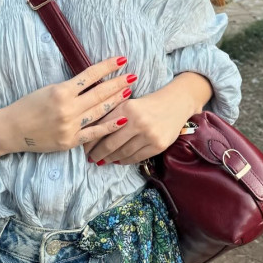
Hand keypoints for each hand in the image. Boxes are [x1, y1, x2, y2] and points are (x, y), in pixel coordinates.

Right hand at [4, 56, 134, 154]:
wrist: (12, 130)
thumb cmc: (28, 106)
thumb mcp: (48, 89)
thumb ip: (70, 87)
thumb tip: (93, 80)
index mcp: (61, 91)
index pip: (90, 75)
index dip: (107, 67)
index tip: (122, 60)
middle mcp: (68, 108)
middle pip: (99, 93)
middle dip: (118, 83)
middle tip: (133, 76)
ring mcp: (70, 126)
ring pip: (100, 111)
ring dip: (117, 101)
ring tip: (129, 92)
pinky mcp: (70, 141)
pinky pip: (94, 133)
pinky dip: (109, 126)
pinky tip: (122, 119)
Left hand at [81, 73, 208, 165]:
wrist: (177, 102)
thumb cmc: (147, 102)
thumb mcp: (129, 103)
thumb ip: (112, 114)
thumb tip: (91, 132)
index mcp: (127, 108)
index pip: (103, 128)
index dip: (91, 141)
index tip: (84, 148)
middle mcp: (138, 122)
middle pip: (111, 144)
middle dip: (98, 153)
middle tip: (91, 159)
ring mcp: (149, 135)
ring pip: (123, 153)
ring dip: (111, 159)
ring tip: (103, 161)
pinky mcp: (158, 145)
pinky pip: (137, 157)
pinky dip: (125, 161)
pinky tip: (118, 160)